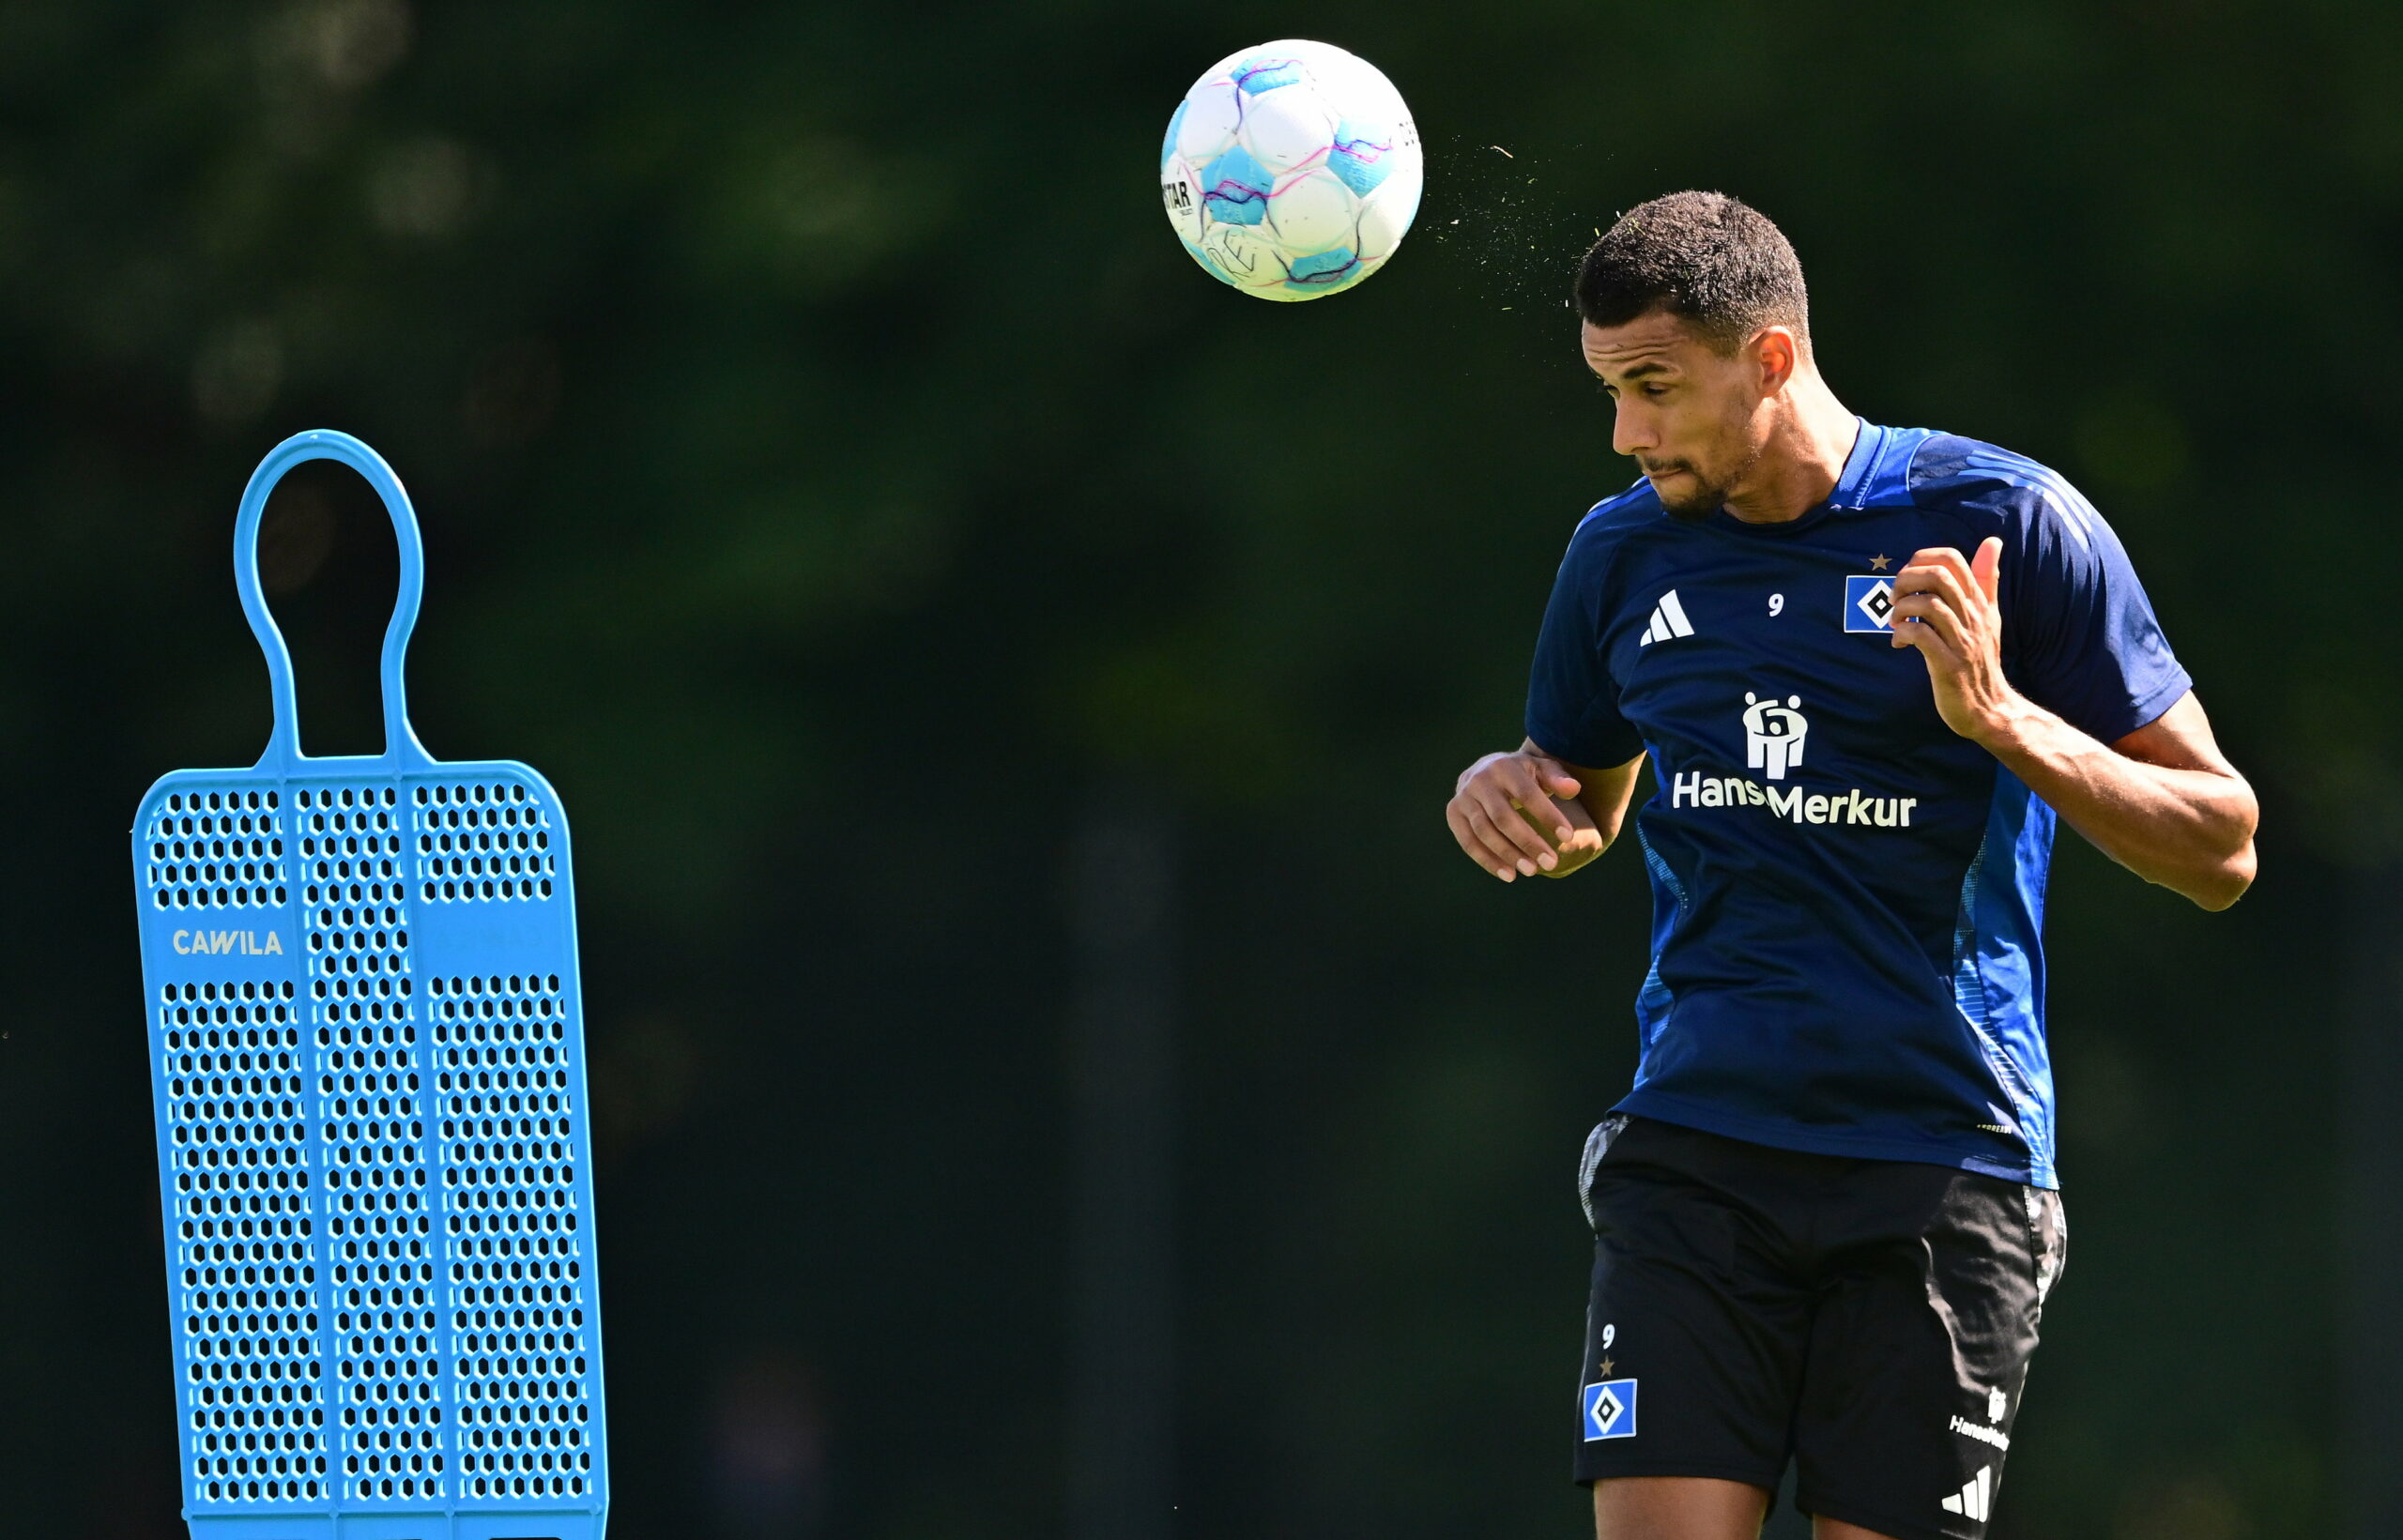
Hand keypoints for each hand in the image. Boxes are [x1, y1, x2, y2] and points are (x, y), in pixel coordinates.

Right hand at [1448, 749, 1586, 881]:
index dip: (1548, 816)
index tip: (1568, 837)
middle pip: (1503, 817)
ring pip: (1484, 832)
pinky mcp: (1453, 813)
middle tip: (1550, 863)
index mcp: (1504, 767)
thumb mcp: (1542, 770)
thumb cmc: (1523, 775)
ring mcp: (1463, 797)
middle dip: (1528, 842)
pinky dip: (1487, 860)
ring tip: (1531, 871)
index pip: (1528, 794)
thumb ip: (1558, 779)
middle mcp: (1479, 780)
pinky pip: (1468, 842)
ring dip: (1507, 855)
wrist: (1487, 770)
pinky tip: (1508, 875)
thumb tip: (1573, 788)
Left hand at [1888, 536, 2023, 743]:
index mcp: (1979, 602)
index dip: (1921, 559)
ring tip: (1897, 622)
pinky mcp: (1948, 664)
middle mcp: (1973, 617)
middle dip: (1906, 579)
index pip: (1953, 559)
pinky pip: (1920, 636)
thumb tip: (1992, 541)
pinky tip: (1899, 642)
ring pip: (1928, 604)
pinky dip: (1902, 633)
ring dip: (1902, 609)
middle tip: (1895, 598)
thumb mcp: (1989, 616)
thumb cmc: (1981, 659)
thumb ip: (1986, 579)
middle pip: (1938, 576)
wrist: (1989, 708)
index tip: (1908, 577)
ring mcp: (1962, 640)